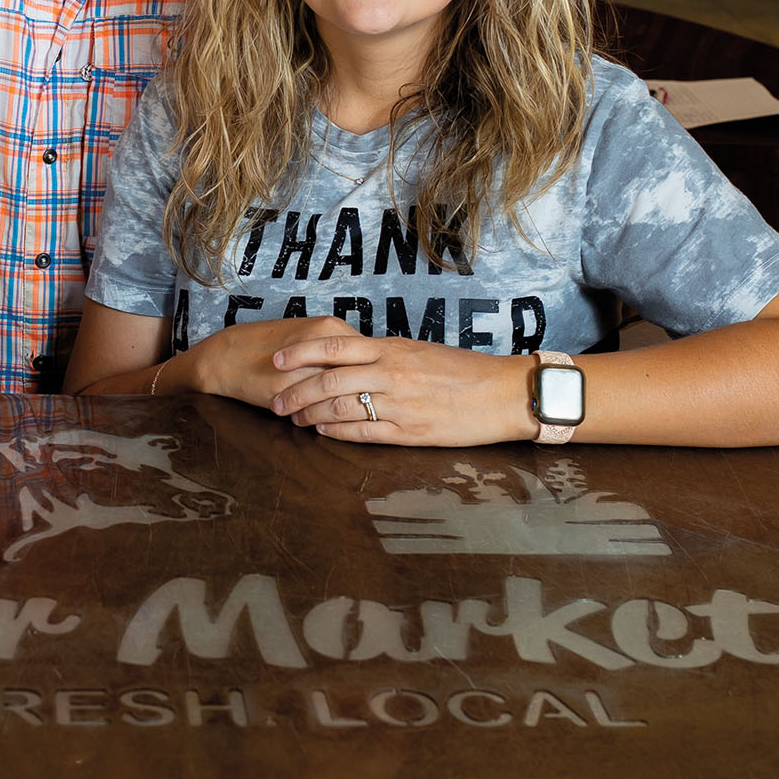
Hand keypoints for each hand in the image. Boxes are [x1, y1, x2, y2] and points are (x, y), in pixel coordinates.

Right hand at [181, 315, 357, 408]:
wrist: (228, 354)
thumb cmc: (269, 344)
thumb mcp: (309, 336)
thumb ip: (339, 350)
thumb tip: (368, 370)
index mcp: (330, 329)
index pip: (369, 359)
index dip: (372, 380)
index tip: (372, 392)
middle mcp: (321, 346)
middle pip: (359, 379)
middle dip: (363, 398)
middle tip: (363, 410)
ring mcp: (305, 369)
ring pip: (340, 398)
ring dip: (343, 412)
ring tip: (337, 418)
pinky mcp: (287, 390)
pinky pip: (317, 410)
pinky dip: (321, 418)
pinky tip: (315, 419)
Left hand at [266, 334, 533, 445]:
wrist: (503, 393)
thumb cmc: (465, 371)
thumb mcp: (421, 353)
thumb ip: (387, 356)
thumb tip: (355, 358)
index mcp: (393, 348)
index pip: (333, 346)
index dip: (299, 354)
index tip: (276, 360)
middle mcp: (391, 373)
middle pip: (327, 380)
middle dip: (295, 392)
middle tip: (274, 400)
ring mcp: (399, 404)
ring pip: (340, 407)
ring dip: (311, 414)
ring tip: (293, 419)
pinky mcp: (410, 432)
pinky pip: (363, 432)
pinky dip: (336, 432)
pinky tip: (322, 432)